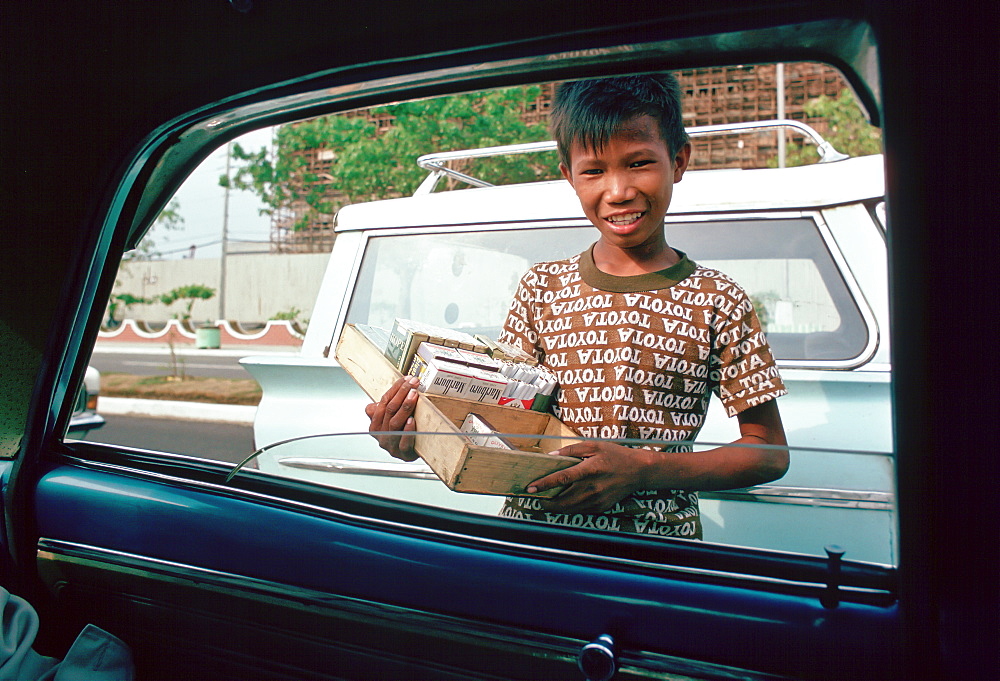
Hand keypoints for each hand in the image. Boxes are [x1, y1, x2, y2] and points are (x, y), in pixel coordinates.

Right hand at [364, 376, 419, 460]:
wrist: (411, 454)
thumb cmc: (400, 435)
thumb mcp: (389, 420)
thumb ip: (382, 410)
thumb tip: (373, 404)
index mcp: (375, 426)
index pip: (383, 402)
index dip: (395, 389)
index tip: (406, 379)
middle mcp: (381, 435)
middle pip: (389, 411)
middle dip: (401, 394)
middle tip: (412, 384)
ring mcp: (391, 445)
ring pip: (395, 423)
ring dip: (405, 407)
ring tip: (413, 395)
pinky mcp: (403, 454)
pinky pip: (404, 442)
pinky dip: (408, 430)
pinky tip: (412, 420)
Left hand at [526, 441, 654, 513]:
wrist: (639, 471)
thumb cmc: (616, 456)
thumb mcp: (594, 445)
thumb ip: (571, 450)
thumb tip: (552, 456)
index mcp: (590, 469)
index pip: (562, 478)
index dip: (544, 484)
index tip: (531, 488)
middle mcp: (593, 487)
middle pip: (563, 500)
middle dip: (546, 502)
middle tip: (537, 498)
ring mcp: (598, 499)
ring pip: (570, 509)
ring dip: (556, 507)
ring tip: (547, 501)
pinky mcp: (602, 507)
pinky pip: (581, 511)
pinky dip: (570, 508)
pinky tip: (565, 502)